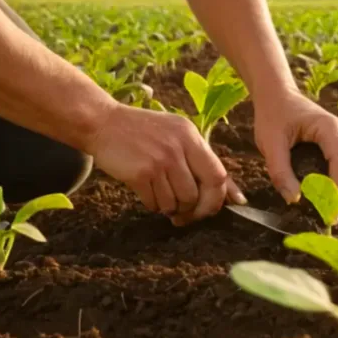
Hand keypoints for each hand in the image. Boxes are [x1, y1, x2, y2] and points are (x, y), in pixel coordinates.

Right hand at [85, 104, 244, 225]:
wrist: (102, 123)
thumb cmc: (143, 131)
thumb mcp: (177, 135)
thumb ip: (203, 161)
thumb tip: (236, 197)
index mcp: (191, 137)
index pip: (218, 176)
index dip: (216, 199)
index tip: (209, 208)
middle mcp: (178, 148)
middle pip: (197, 195)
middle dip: (192, 211)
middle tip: (183, 214)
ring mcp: (159, 161)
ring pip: (176, 203)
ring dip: (170, 208)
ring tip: (161, 196)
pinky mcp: (140, 174)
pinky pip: (155, 203)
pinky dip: (152, 204)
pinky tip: (146, 191)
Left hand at [254, 88, 337, 205]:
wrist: (277, 96)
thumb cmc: (273, 116)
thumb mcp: (270, 143)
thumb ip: (280, 171)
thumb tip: (294, 199)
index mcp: (329, 127)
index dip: (337, 187)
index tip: (330, 209)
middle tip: (330, 220)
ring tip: (328, 215)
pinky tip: (326, 201)